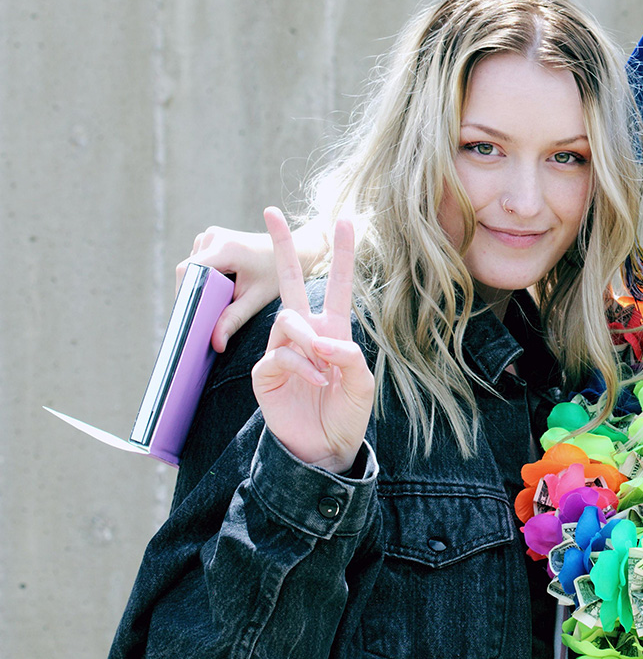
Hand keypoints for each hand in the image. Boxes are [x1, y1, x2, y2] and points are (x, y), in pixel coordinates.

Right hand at [180, 219, 326, 351]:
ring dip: (200, 285)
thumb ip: (233, 319)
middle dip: (194, 294)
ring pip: (191, 268)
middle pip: (188, 271)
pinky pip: (198, 262)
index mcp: (226, 248)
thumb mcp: (256, 299)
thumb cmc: (276, 275)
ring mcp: (211, 235)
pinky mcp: (212, 239)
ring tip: (219, 300)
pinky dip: (204, 277)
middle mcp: (214, 236)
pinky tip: (221, 288)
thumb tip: (215, 343)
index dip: (184, 294)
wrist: (293, 252)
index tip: (189, 316)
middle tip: (204, 317)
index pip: (188, 271)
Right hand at [251, 207, 373, 473]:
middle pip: (291, 283)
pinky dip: (301, 366)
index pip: (338, 285)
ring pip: (288, 321)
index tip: (343, 219)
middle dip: (282, 247)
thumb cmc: (346, 414)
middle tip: (270, 211)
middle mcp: (305, 334)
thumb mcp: (361, 384)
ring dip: (308, 341)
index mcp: (333, 330)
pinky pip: (279, 353)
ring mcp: (282, 349)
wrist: (325, 447)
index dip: (341, 254)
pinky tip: (315, 381)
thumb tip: (322, 339)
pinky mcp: (266, 371)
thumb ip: (349, 357)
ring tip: (324, 372)